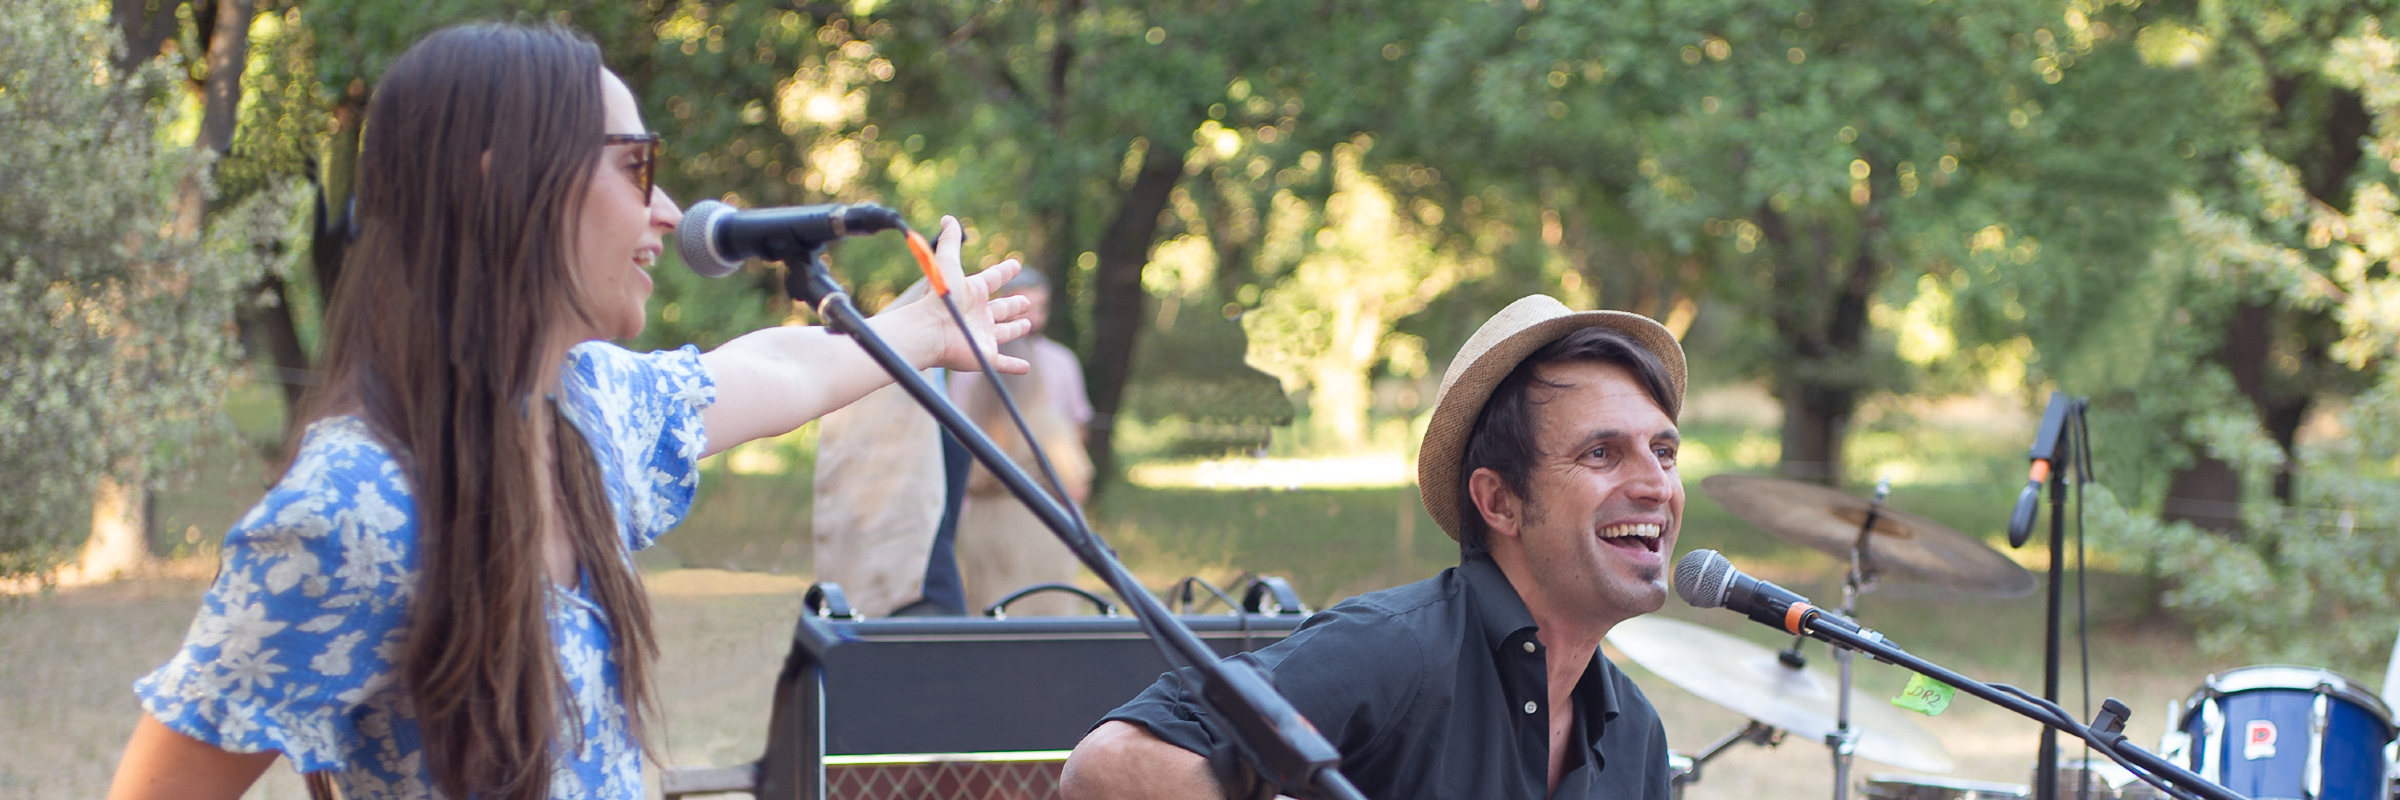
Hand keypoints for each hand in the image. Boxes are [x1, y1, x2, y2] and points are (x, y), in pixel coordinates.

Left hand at [917, 215, 1033, 373]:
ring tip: (1027, 324)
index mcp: (974, 293)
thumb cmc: (940, 297)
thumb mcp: (948, 263)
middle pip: (1001, 308)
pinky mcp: (986, 355)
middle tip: (1025, 301)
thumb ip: (950, 241)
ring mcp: (984, 336)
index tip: (1015, 264)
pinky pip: (1003, 363)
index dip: (1004, 271)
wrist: (931, 331)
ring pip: (1004, 332)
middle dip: (1014, 304)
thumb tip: (947, 218)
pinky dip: (1014, 366)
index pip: (993, 279)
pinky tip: (1025, 368)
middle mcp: (980, 314)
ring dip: (1016, 329)